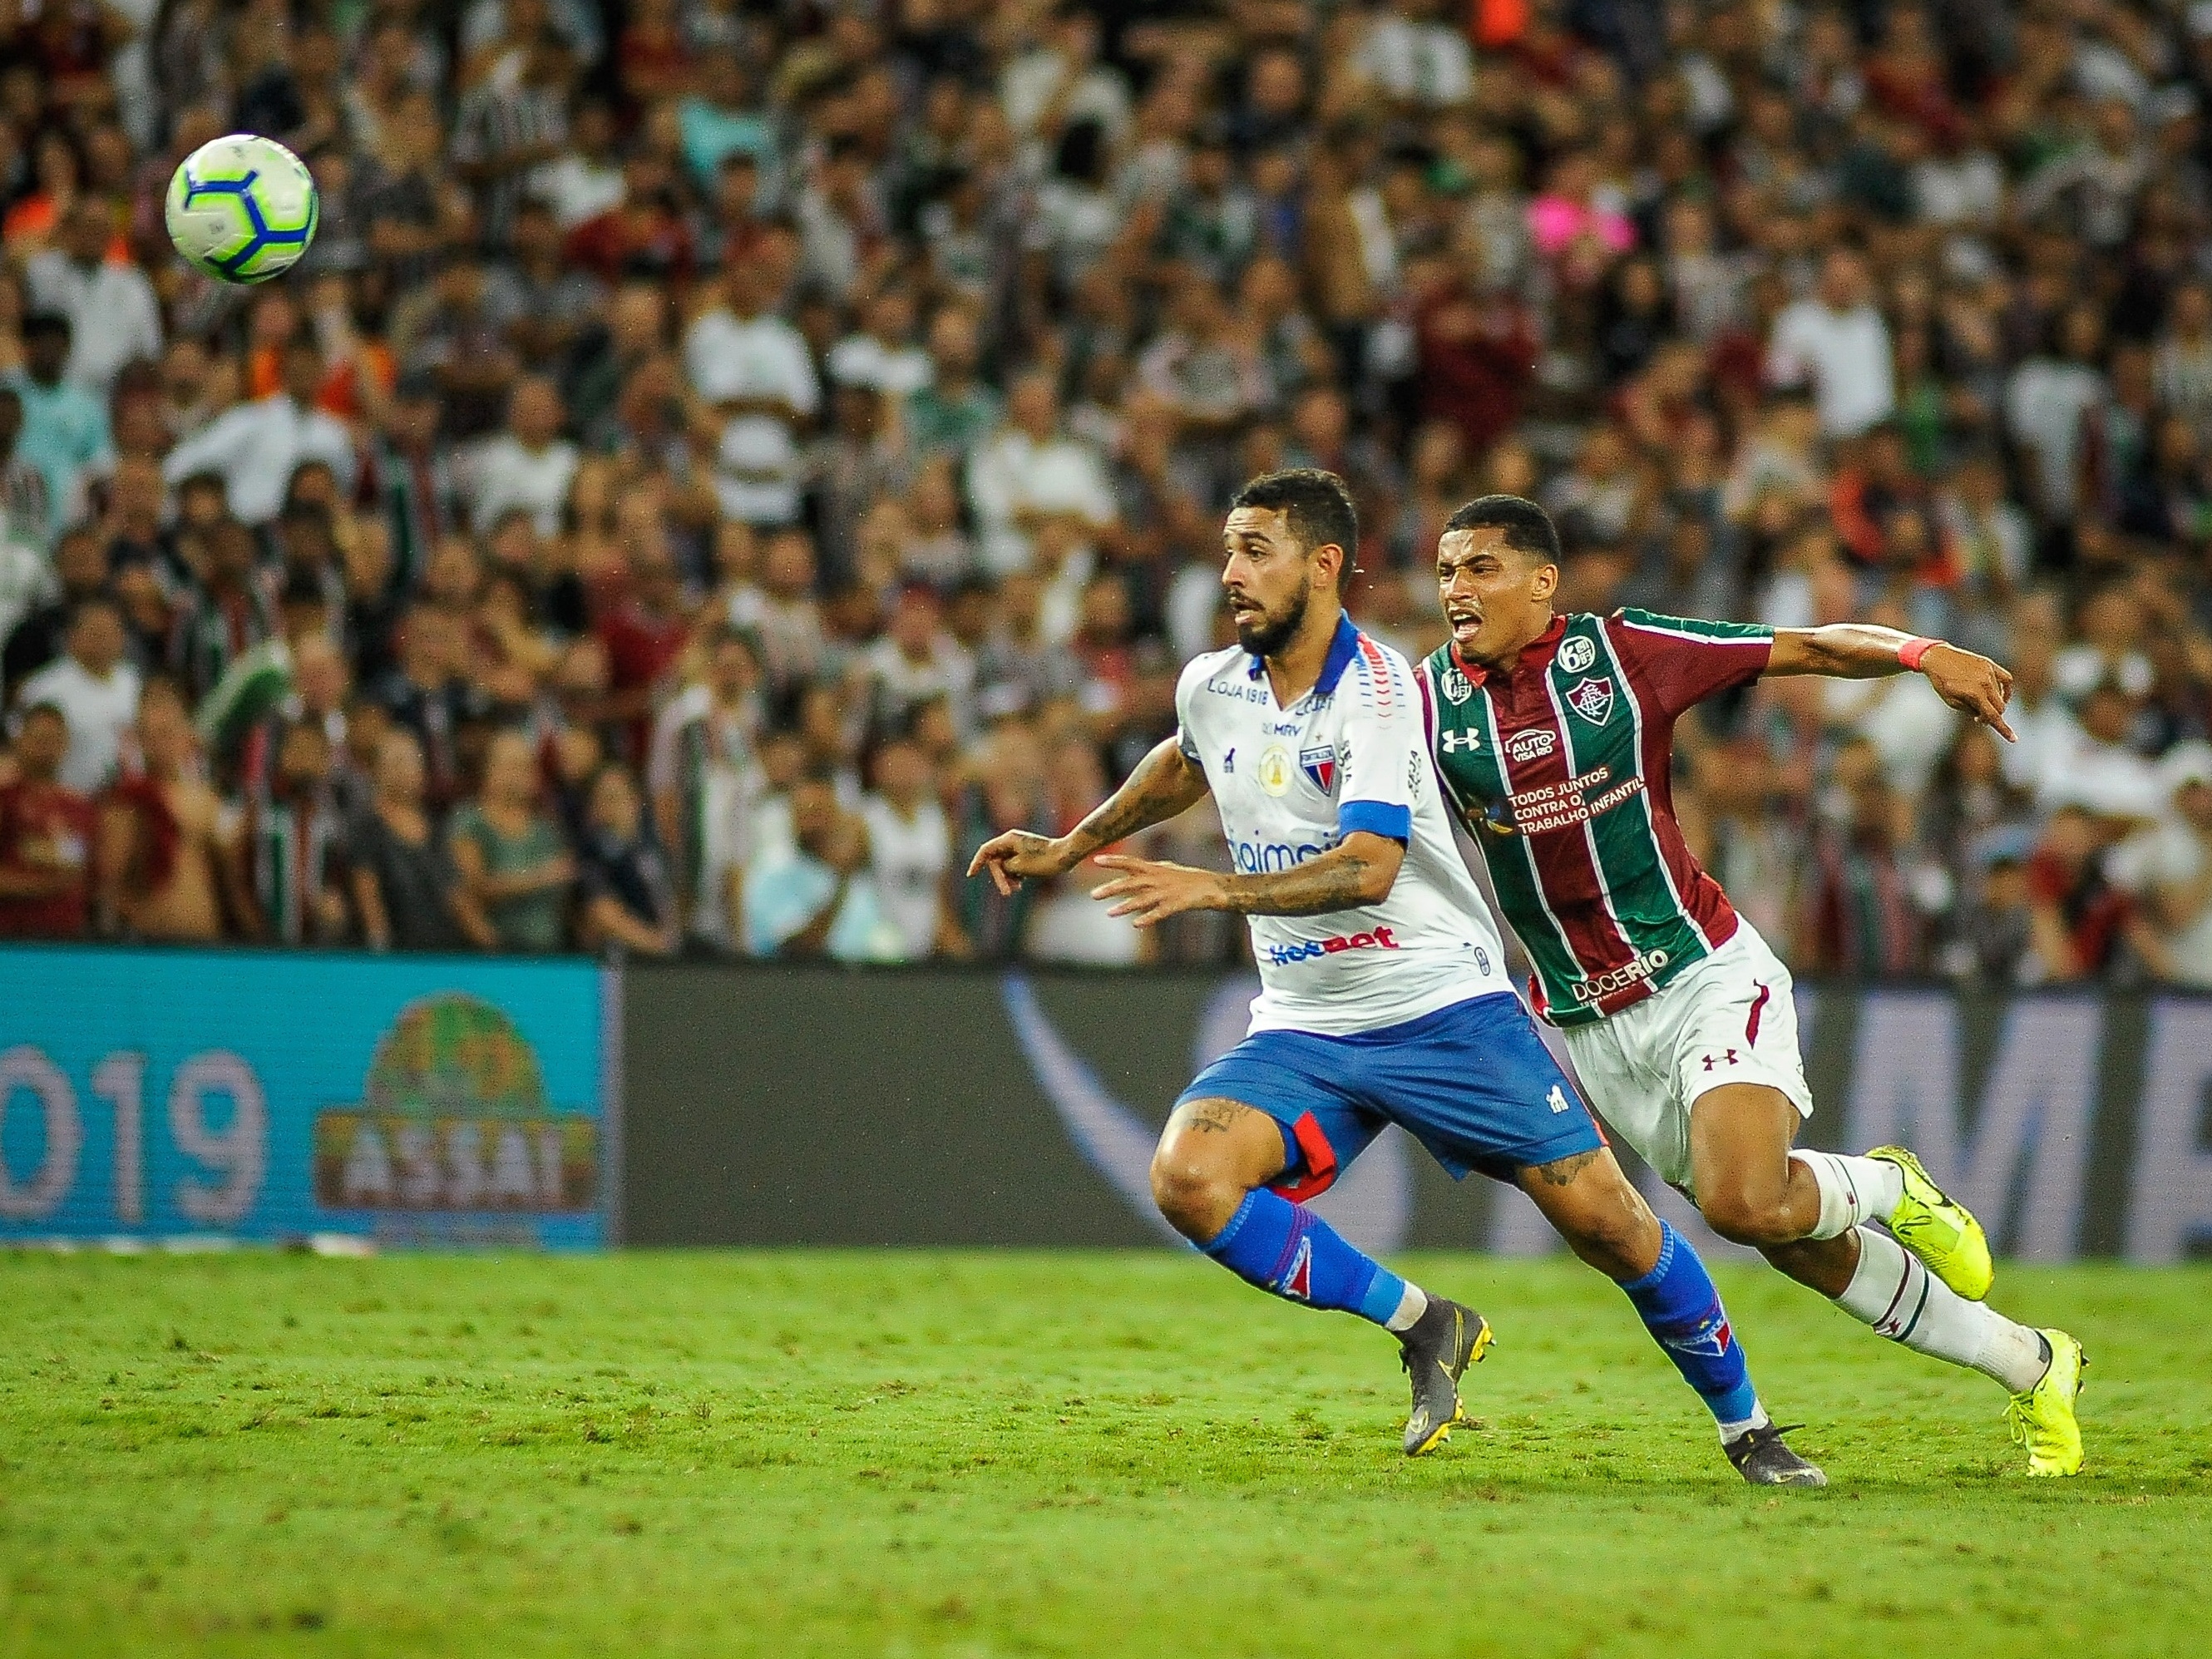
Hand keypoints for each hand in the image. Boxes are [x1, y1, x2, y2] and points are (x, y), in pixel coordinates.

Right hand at [966, 830, 1074, 895]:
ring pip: (1006, 865)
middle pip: (996, 860)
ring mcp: (1020, 847)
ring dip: (1008, 878)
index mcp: (1008, 839)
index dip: (977, 863)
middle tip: (1007, 893)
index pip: (986, 851)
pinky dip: (1015, 875)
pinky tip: (1021, 885)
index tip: (971, 875)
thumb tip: (1001, 868)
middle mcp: (1012, 841)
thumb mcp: (1019, 866)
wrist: (1066, 856)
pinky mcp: (1027, 854)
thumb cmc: (1044, 860)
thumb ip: (1004, 867)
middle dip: (1000, 877)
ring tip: (1017, 889)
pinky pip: (1014, 865)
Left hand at [1089, 854, 1226, 926]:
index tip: (1095, 860)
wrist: (1212, 886)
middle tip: (1093, 895)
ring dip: (1125, 906)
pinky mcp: (1177, 904)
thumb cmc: (1186, 878)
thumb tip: (1128, 868)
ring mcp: (1167, 891)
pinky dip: (1148, 918)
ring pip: (1142, 899)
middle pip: (1131, 882)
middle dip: (1112, 888)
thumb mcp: (1165, 869)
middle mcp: (1158, 878)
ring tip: (1109, 913)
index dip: (1113, 860)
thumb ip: (1146, 870)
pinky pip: (1160, 912)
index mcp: (1154, 868)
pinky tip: (1137, 924)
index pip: (1130, 862)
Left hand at [1921, 642, 2016, 740]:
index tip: (2013, 739)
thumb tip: (1986, 716)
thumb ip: (1971, 710)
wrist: (1936, 658)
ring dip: (1994, 703)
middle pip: (2000, 707)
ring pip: (2002, 695)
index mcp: (1974, 694)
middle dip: (1992, 716)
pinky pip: (2006, 679)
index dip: (2003, 729)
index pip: (1993, 716)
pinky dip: (2006, 689)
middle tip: (1979, 718)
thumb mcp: (1952, 702)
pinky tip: (2001, 695)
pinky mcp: (1990, 664)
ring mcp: (1989, 672)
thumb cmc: (1941, 682)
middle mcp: (1984, 682)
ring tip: (1979, 703)